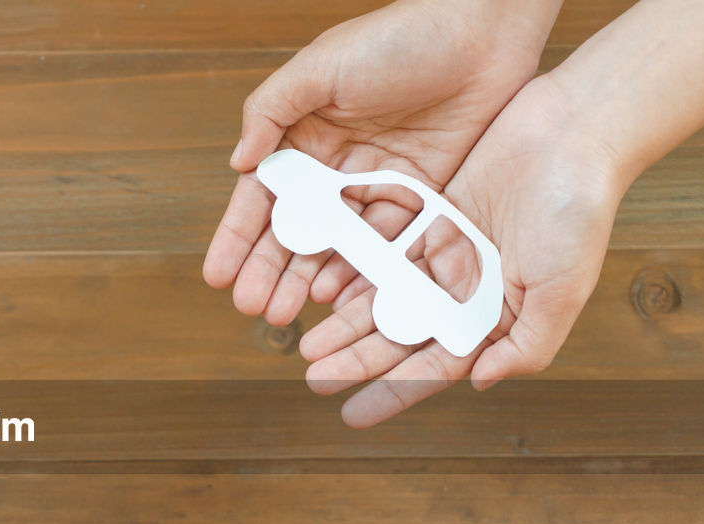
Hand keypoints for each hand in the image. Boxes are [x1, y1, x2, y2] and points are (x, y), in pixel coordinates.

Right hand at [202, 0, 558, 324]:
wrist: (485, 30)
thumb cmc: (401, 36)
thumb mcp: (321, 66)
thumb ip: (271, 110)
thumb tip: (236, 163)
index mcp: (304, 136)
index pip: (262, 197)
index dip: (238, 237)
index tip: (218, 275)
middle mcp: (335, 167)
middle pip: (295, 231)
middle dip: (269, 271)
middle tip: (251, 306)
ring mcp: (376, 186)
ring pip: (335, 247)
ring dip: (307, 281)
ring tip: (285, 312)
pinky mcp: (420, 198)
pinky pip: (386, 245)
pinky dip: (362, 274)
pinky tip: (340, 299)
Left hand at [299, 75, 625, 426]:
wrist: (575, 129)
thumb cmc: (579, 210)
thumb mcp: (562, 288)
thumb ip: (527, 344)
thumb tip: (478, 382)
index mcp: (497, 317)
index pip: (435, 367)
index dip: (392, 392)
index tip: (351, 416)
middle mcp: (466, 291)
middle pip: (400, 336)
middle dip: (356, 360)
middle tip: (312, 377)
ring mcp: (445, 254)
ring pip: (384, 296)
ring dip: (345, 321)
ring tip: (306, 342)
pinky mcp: (429, 216)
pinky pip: (382, 249)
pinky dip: (353, 269)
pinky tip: (320, 289)